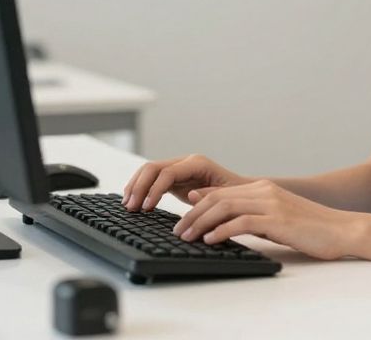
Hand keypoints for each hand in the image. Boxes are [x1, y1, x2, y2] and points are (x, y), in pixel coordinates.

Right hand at [123, 154, 248, 210]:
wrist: (242, 193)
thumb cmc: (237, 196)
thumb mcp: (227, 197)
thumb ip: (209, 195)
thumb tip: (191, 196)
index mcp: (198, 164)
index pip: (167, 172)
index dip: (154, 190)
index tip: (146, 208)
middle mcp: (185, 162)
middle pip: (153, 168)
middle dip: (139, 187)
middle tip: (130, 208)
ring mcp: (179, 168)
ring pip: (149, 171)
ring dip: (135, 187)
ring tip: (127, 205)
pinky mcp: (174, 178)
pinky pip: (152, 179)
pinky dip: (140, 189)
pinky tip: (133, 201)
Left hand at [171, 179, 360, 260]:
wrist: (342, 230)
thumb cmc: (311, 229)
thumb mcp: (277, 218)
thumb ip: (252, 214)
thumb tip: (224, 219)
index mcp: (263, 188)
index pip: (221, 192)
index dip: (197, 204)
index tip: (181, 218)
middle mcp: (264, 191)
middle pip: (217, 198)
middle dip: (192, 215)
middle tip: (178, 231)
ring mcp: (271, 204)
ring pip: (224, 207)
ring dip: (201, 223)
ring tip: (187, 237)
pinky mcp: (277, 220)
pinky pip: (241, 222)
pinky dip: (221, 230)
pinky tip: (210, 240)